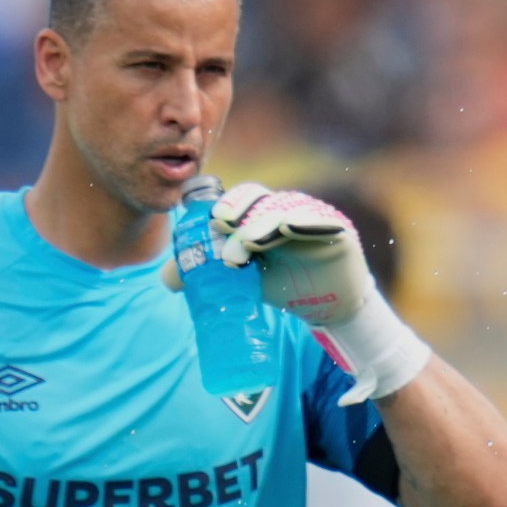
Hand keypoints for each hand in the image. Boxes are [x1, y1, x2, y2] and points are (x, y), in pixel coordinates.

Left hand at [165, 183, 431, 404]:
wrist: (324, 308)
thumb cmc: (283, 286)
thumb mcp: (241, 281)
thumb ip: (207, 275)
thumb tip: (170, 279)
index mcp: (262, 215)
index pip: (242, 198)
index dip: (227, 204)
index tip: (213, 221)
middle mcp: (286, 210)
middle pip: (261, 199)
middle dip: (240, 212)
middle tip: (223, 228)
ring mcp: (312, 217)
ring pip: (285, 208)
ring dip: (263, 223)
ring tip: (248, 245)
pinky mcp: (337, 230)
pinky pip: (319, 219)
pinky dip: (303, 221)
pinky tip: (287, 228)